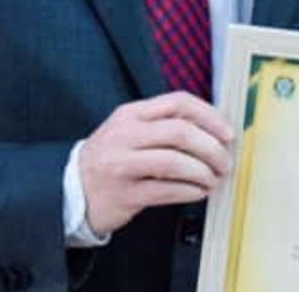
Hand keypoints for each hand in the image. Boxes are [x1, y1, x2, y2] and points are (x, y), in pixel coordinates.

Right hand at [78, 91, 234, 236]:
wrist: (70, 189)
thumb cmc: (111, 158)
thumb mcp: (130, 130)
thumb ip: (164, 123)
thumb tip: (215, 129)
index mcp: (131, 113)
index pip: (179, 102)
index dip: (210, 116)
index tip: (227, 133)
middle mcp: (125, 135)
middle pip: (180, 132)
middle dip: (211, 147)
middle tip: (225, 161)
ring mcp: (122, 165)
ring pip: (174, 162)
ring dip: (202, 172)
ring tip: (212, 179)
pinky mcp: (124, 194)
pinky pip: (166, 191)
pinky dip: (190, 191)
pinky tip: (198, 191)